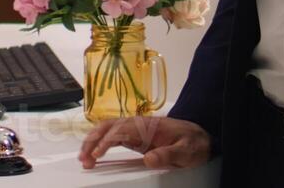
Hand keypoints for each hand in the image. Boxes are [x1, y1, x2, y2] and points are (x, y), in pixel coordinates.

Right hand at [80, 116, 210, 170]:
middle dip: (92, 140)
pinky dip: (100, 143)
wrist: (200, 136)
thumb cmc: (193, 143)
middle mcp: (138, 124)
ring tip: (83, 158)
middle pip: (108, 127)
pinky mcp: (134, 136)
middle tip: (83, 158)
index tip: (97, 154)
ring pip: (107, 130)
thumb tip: (148, 159)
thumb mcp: (185, 151)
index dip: (107, 141)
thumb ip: (168, 155)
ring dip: (92, 141)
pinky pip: (112, 136)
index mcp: (148, 126)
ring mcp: (135, 129)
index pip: (121, 131)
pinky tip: (94, 153)